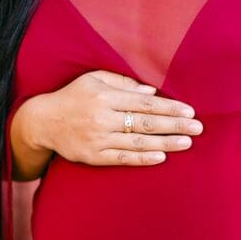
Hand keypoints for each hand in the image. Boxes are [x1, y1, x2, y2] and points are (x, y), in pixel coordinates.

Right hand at [15, 69, 203, 166]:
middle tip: (198, 127)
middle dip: (175, 125)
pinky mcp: (92, 156)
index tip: (189, 111)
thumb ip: (123, 84)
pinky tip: (161, 157)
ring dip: (165, 143)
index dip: (168, 107)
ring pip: (138, 142)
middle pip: (145, 122)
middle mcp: (102, 117)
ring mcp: (98, 138)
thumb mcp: (94, 80)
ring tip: (187, 142)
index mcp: (105, 96)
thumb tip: (151, 92)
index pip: (144, 103)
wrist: (42, 122)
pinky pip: (122, 158)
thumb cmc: (73, 96)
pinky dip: (143, 158)